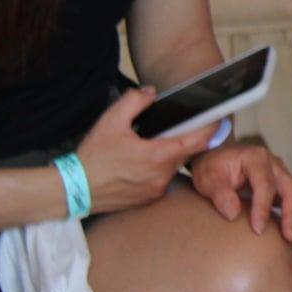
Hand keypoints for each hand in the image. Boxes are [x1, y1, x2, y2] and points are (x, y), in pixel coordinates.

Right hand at [74, 88, 217, 214]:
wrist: (73, 190)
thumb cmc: (92, 157)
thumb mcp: (111, 121)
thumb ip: (134, 101)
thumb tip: (151, 92)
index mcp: (158, 156)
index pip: (195, 141)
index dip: (209, 130)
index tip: (219, 121)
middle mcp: (162, 176)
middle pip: (184, 154)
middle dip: (184, 141)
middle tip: (175, 129)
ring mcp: (155, 190)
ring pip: (171, 167)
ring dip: (167, 156)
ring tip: (148, 146)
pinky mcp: (147, 199)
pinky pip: (160, 180)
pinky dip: (157, 170)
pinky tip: (139, 163)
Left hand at [189, 138, 291, 240]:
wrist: (217, 158)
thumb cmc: (212, 169)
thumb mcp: (208, 178)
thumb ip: (219, 193)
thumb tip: (233, 213)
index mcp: (255, 158)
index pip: (264, 184)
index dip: (263, 208)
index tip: (258, 230)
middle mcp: (274, 164)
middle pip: (290, 188)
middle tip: (290, 237)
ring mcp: (282, 173)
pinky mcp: (285, 183)